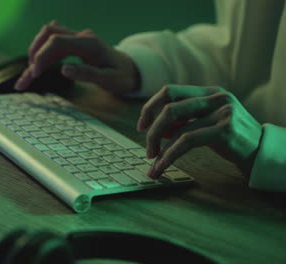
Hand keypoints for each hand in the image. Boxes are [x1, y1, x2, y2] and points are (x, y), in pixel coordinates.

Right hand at [15, 20, 140, 94]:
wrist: (131, 70)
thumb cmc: (122, 77)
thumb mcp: (109, 81)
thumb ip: (88, 74)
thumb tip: (64, 70)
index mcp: (89, 43)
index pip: (57, 42)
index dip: (42, 56)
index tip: (35, 75)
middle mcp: (81, 36)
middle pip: (48, 34)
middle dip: (34, 54)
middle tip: (28, 78)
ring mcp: (77, 38)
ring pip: (47, 37)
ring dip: (35, 53)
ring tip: (27, 78)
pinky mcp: (73, 44)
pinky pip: (52, 45)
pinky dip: (41, 57)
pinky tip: (33, 73)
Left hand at [137, 85, 262, 177]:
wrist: (261, 151)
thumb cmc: (230, 139)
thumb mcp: (203, 126)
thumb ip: (181, 124)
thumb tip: (151, 129)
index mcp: (207, 92)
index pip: (169, 90)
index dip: (150, 107)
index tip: (141, 125)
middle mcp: (215, 97)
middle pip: (169, 107)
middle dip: (152, 130)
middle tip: (147, 149)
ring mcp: (222, 111)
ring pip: (177, 127)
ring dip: (159, 149)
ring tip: (153, 164)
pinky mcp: (225, 129)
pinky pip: (187, 141)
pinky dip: (170, 155)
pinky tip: (163, 166)